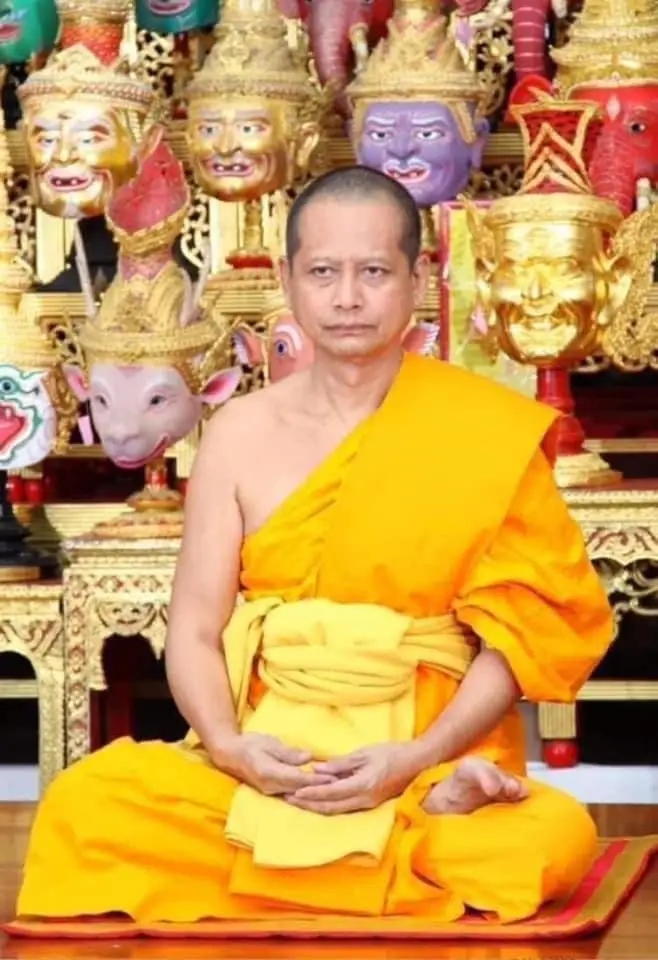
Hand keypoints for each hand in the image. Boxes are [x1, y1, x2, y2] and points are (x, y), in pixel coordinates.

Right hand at [214, 732, 335, 796]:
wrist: (230, 754)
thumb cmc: (250, 744)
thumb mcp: (270, 743)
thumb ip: (289, 753)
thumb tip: (308, 758)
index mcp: (269, 772)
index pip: (298, 778)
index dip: (317, 779)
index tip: (334, 777)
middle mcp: (270, 786)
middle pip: (300, 790)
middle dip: (320, 788)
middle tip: (341, 784)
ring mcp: (270, 791)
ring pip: (297, 795)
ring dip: (314, 792)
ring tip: (334, 789)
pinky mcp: (271, 792)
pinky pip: (291, 794)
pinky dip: (305, 793)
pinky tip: (318, 793)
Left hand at [285, 742, 427, 815]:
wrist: (417, 763)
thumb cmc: (392, 753)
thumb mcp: (365, 753)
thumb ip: (341, 763)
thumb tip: (317, 769)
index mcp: (362, 785)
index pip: (330, 792)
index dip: (311, 793)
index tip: (294, 791)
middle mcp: (363, 800)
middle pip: (330, 807)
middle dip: (308, 804)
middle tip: (289, 799)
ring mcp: (367, 804)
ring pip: (336, 810)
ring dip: (316, 807)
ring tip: (299, 801)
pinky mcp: (369, 803)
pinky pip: (345, 808)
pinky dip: (329, 805)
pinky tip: (318, 800)